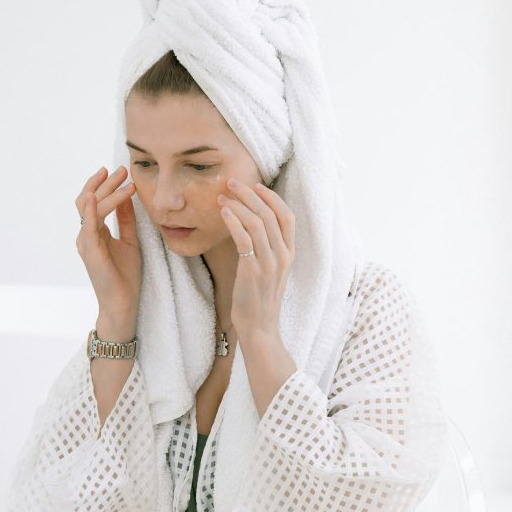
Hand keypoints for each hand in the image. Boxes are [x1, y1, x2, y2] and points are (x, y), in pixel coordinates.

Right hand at [75, 166, 141, 329]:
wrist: (123, 303)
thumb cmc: (125, 276)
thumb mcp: (130, 241)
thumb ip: (126, 220)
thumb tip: (128, 197)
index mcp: (94, 232)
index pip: (93, 202)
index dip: (103, 185)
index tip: (119, 171)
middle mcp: (86, 235)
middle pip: (88, 200)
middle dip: (105, 182)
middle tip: (122, 169)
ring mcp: (86, 243)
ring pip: (89, 208)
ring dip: (105, 191)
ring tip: (122, 178)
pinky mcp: (90, 252)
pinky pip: (87, 227)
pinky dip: (90, 210)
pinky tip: (94, 197)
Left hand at [217, 178, 295, 337]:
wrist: (260, 328)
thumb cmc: (259, 299)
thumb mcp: (270, 271)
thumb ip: (266, 249)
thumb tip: (249, 225)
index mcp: (289, 254)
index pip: (287, 216)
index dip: (272, 198)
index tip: (256, 186)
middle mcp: (283, 256)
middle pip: (270, 214)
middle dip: (250, 194)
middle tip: (232, 183)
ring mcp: (270, 263)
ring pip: (257, 222)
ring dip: (238, 205)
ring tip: (222, 197)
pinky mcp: (253, 271)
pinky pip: (244, 239)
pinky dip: (233, 222)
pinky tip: (223, 213)